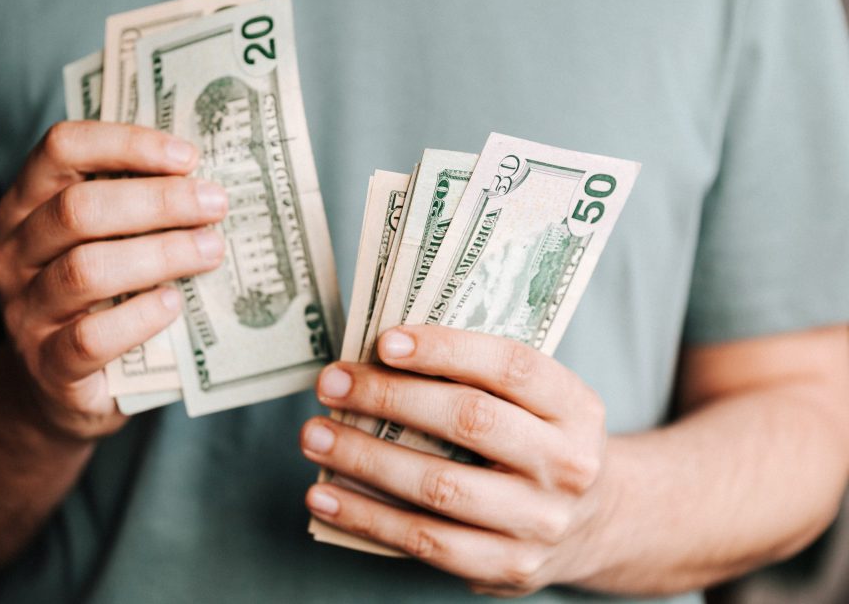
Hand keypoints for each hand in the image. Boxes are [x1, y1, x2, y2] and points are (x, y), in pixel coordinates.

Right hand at [0, 121, 227, 439]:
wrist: (59, 388)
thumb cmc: (98, 300)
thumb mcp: (106, 244)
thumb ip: (137, 209)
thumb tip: (209, 180)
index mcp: (26, 205)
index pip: (61, 149)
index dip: (126, 143)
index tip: (187, 157)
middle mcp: (14, 252)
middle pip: (78, 209)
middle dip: (157, 201)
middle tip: (215, 205)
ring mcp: (24, 311)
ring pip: (85, 270)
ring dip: (158, 255)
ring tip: (210, 251)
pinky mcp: (47, 365)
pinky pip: (90, 337)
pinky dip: (139, 317)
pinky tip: (174, 305)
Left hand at [301, 325, 606, 595]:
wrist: (594, 524)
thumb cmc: (538, 442)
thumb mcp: (538, 403)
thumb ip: (479, 378)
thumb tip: (378, 356)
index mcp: (576, 407)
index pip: (511, 366)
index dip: (445, 349)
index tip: (384, 342)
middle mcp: (567, 464)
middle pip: (470, 421)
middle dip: (389, 398)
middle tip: (332, 384)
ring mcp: (539, 522)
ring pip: (439, 486)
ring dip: (364, 459)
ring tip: (314, 436)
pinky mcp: (508, 567)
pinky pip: (425, 541)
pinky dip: (366, 517)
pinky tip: (325, 496)